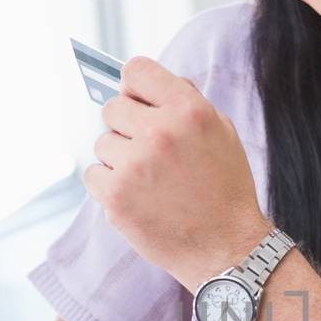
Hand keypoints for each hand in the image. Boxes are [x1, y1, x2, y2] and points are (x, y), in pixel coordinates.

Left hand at [84, 56, 269, 290]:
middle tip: (149, 153)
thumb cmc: (226, 191)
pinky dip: (109, 186)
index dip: (135, 87)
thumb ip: (187, 103)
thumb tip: (150, 86)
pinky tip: (137, 198)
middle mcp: (160, 133)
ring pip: (102, 144)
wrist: (227, 249)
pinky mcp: (116, 196)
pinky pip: (92, 174)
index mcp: (189, 111)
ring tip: (149, 182)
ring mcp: (135, 165)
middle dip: (127, 127)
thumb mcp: (222, 135)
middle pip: (112, 108)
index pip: (136, 71)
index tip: (138, 103)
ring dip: (119, 160)